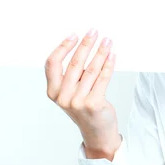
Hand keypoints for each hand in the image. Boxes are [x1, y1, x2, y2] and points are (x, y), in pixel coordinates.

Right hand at [45, 28, 120, 159]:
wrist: (96, 133)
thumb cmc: (84, 108)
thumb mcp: (71, 92)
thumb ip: (73, 75)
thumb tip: (85, 46)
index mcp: (53, 91)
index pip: (52, 64)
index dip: (62, 47)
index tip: (73, 36)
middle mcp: (63, 97)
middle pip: (75, 63)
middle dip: (86, 44)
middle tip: (93, 32)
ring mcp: (78, 101)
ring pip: (91, 70)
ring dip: (100, 52)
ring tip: (107, 41)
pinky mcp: (93, 104)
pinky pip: (103, 78)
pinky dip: (108, 65)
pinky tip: (112, 55)